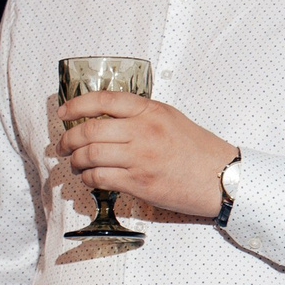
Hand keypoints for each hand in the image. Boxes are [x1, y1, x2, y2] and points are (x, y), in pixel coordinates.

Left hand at [62, 92, 237, 220]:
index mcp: (150, 111)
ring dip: (75, 161)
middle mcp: (143, 132)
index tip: (63, 113)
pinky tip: (90, 179)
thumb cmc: (198, 150)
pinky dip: (88, 179)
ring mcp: (140, 158)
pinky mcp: (140, 183)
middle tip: (63, 145)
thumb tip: (107, 118)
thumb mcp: (170, 119)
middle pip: (89, 130)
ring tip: (75, 164)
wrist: (221, 177)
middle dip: (69, 139)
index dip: (76, 105)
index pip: (103, 101)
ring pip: (90, 155)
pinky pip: (100, 178)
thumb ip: (141, 115)